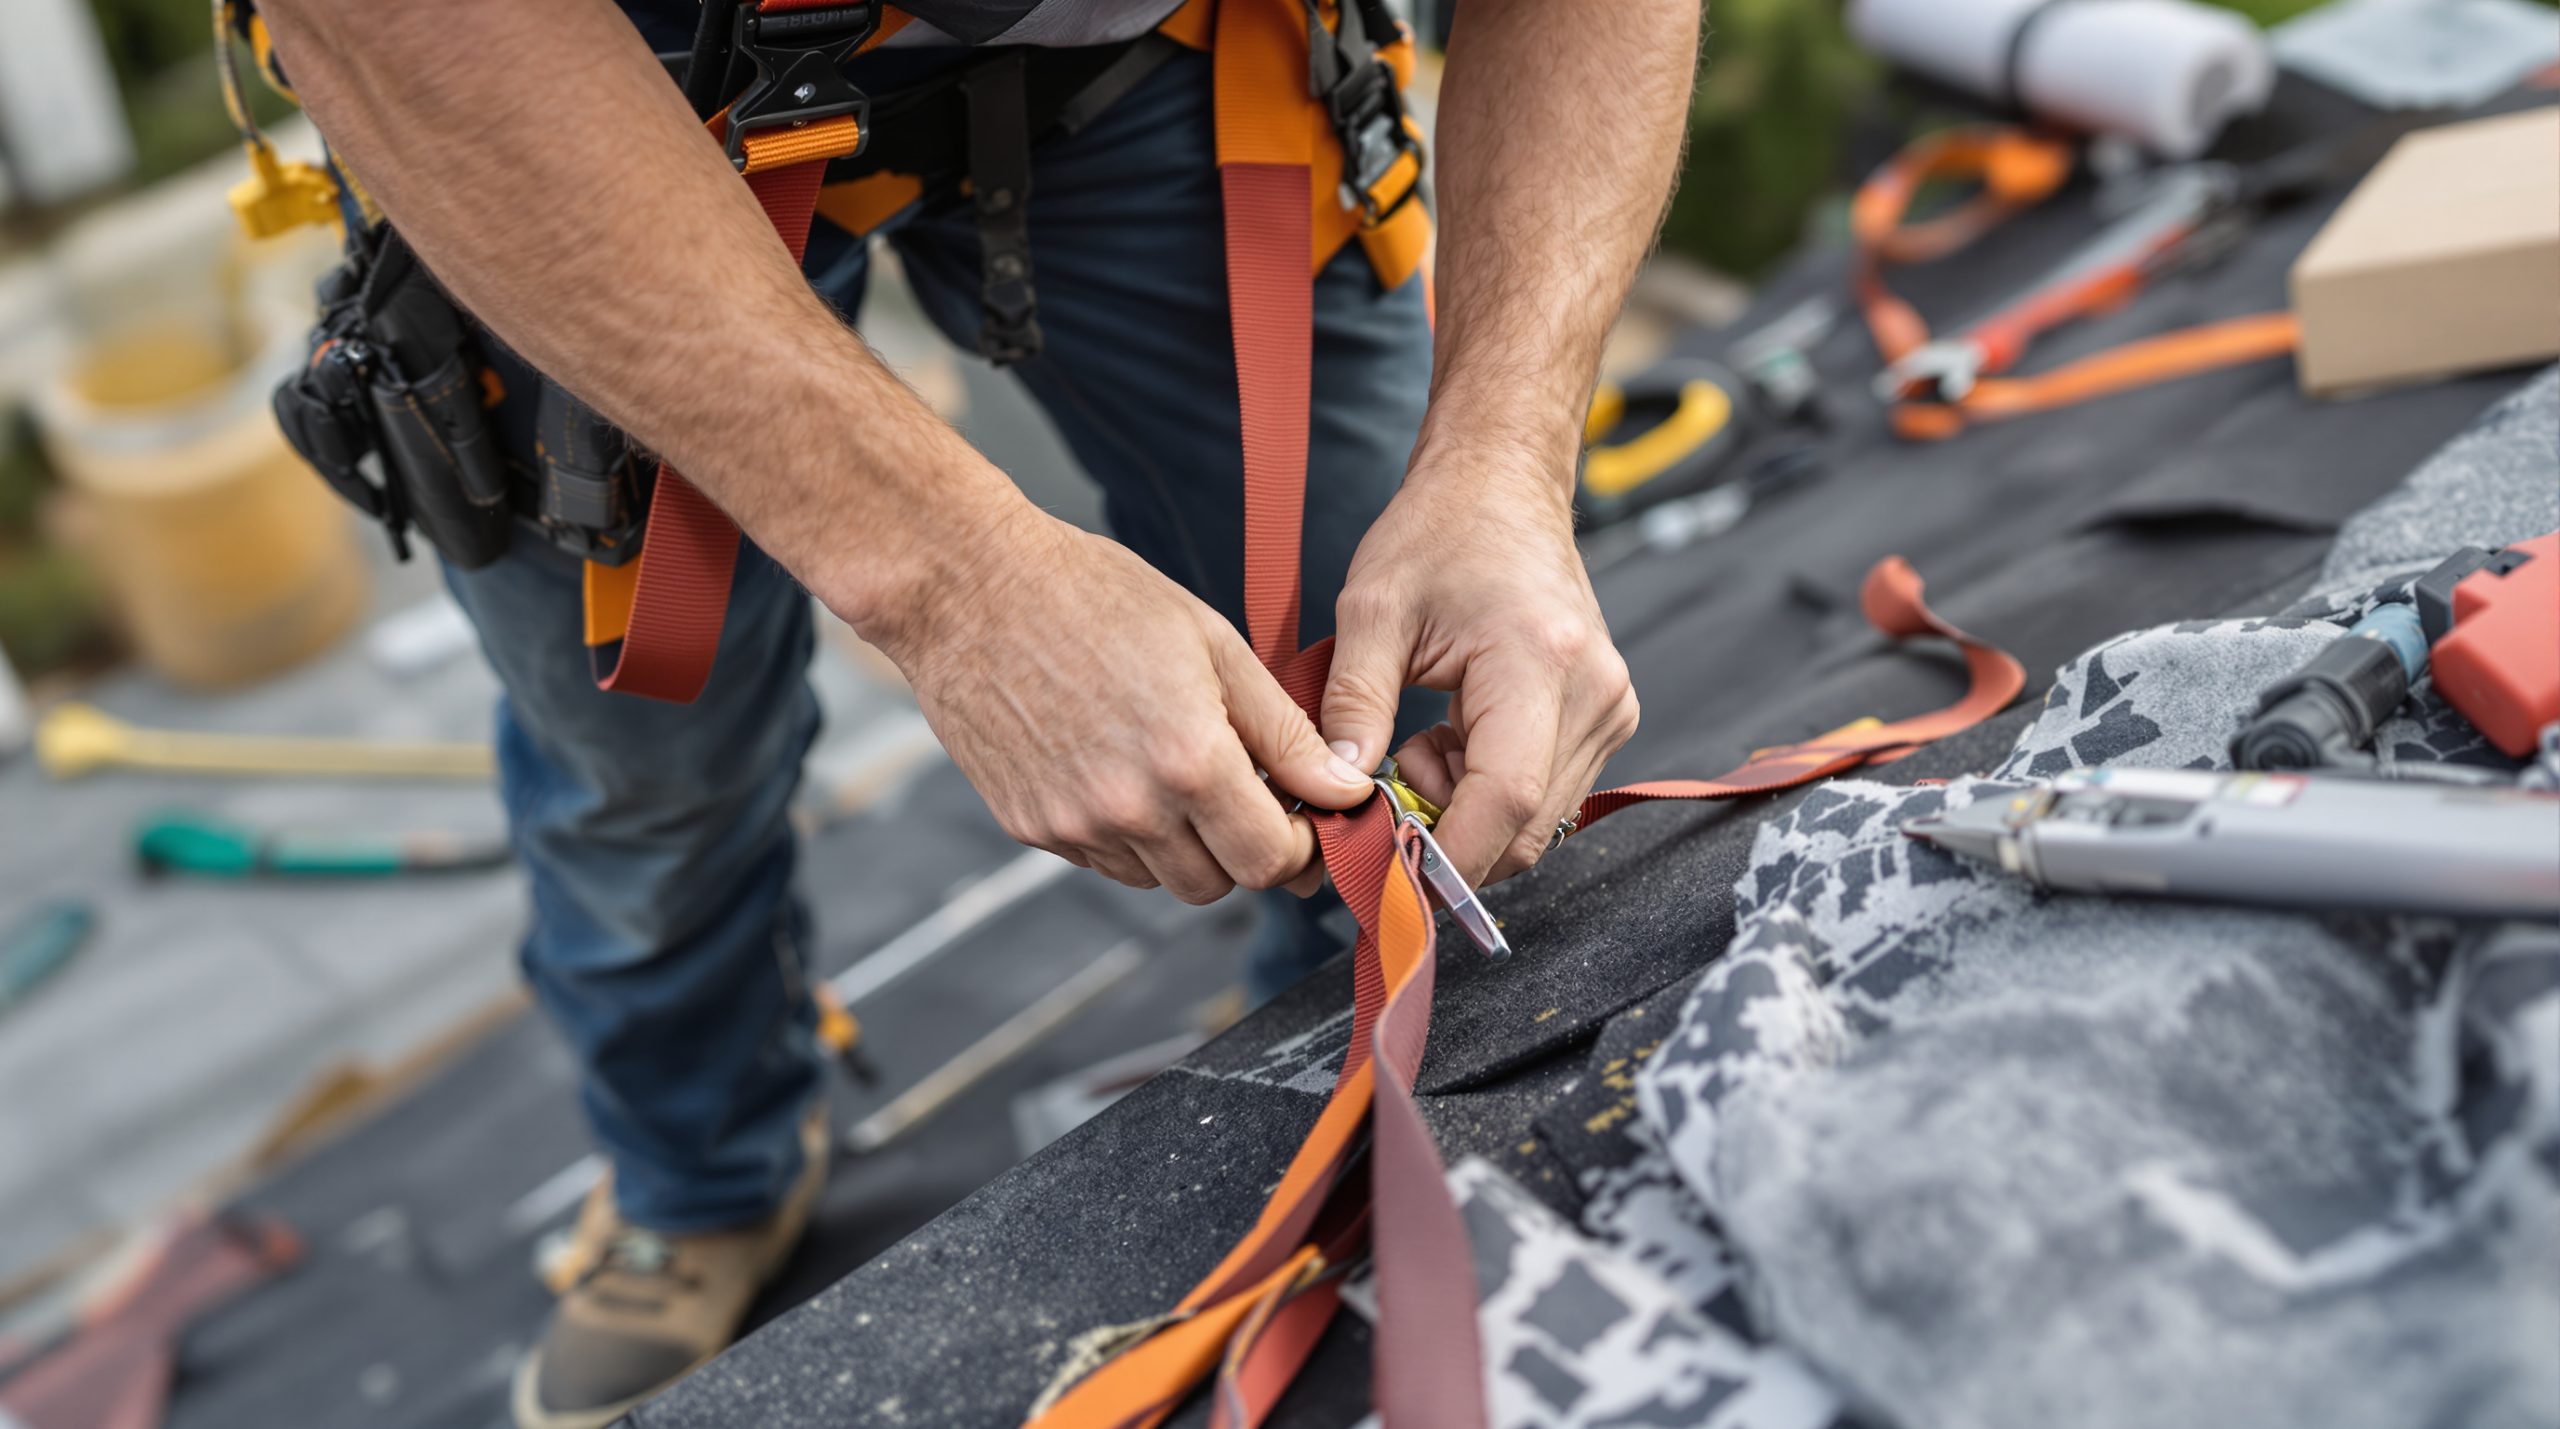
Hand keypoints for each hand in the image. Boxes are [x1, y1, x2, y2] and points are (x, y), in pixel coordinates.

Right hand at [866, 507, 1374, 902]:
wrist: (969, 587)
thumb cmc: (1096, 596)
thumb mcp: (1214, 645)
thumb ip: (1286, 733)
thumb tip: (1348, 791)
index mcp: (1190, 761)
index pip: (1271, 859)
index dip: (1301, 844)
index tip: (1304, 813)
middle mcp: (1132, 809)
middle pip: (1220, 885)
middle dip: (1247, 850)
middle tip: (1249, 792)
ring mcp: (1074, 824)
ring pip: (1161, 879)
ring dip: (1187, 845)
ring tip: (1176, 768)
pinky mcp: (1030, 827)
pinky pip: (1105, 861)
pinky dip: (1129, 835)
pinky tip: (1119, 767)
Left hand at [1320, 455, 1637, 885]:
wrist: (1503, 487)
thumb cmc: (1438, 535)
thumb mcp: (1372, 610)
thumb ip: (1353, 705)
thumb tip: (1338, 791)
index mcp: (1538, 663)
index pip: (1506, 800)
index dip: (1449, 855)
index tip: (1387, 872)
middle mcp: (1593, 695)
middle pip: (1526, 829)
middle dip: (1448, 835)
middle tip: (1388, 780)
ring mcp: (1611, 710)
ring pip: (1537, 824)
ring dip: (1467, 813)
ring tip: (1421, 742)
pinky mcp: (1608, 719)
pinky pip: (1548, 796)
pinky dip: (1490, 792)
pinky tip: (1455, 739)